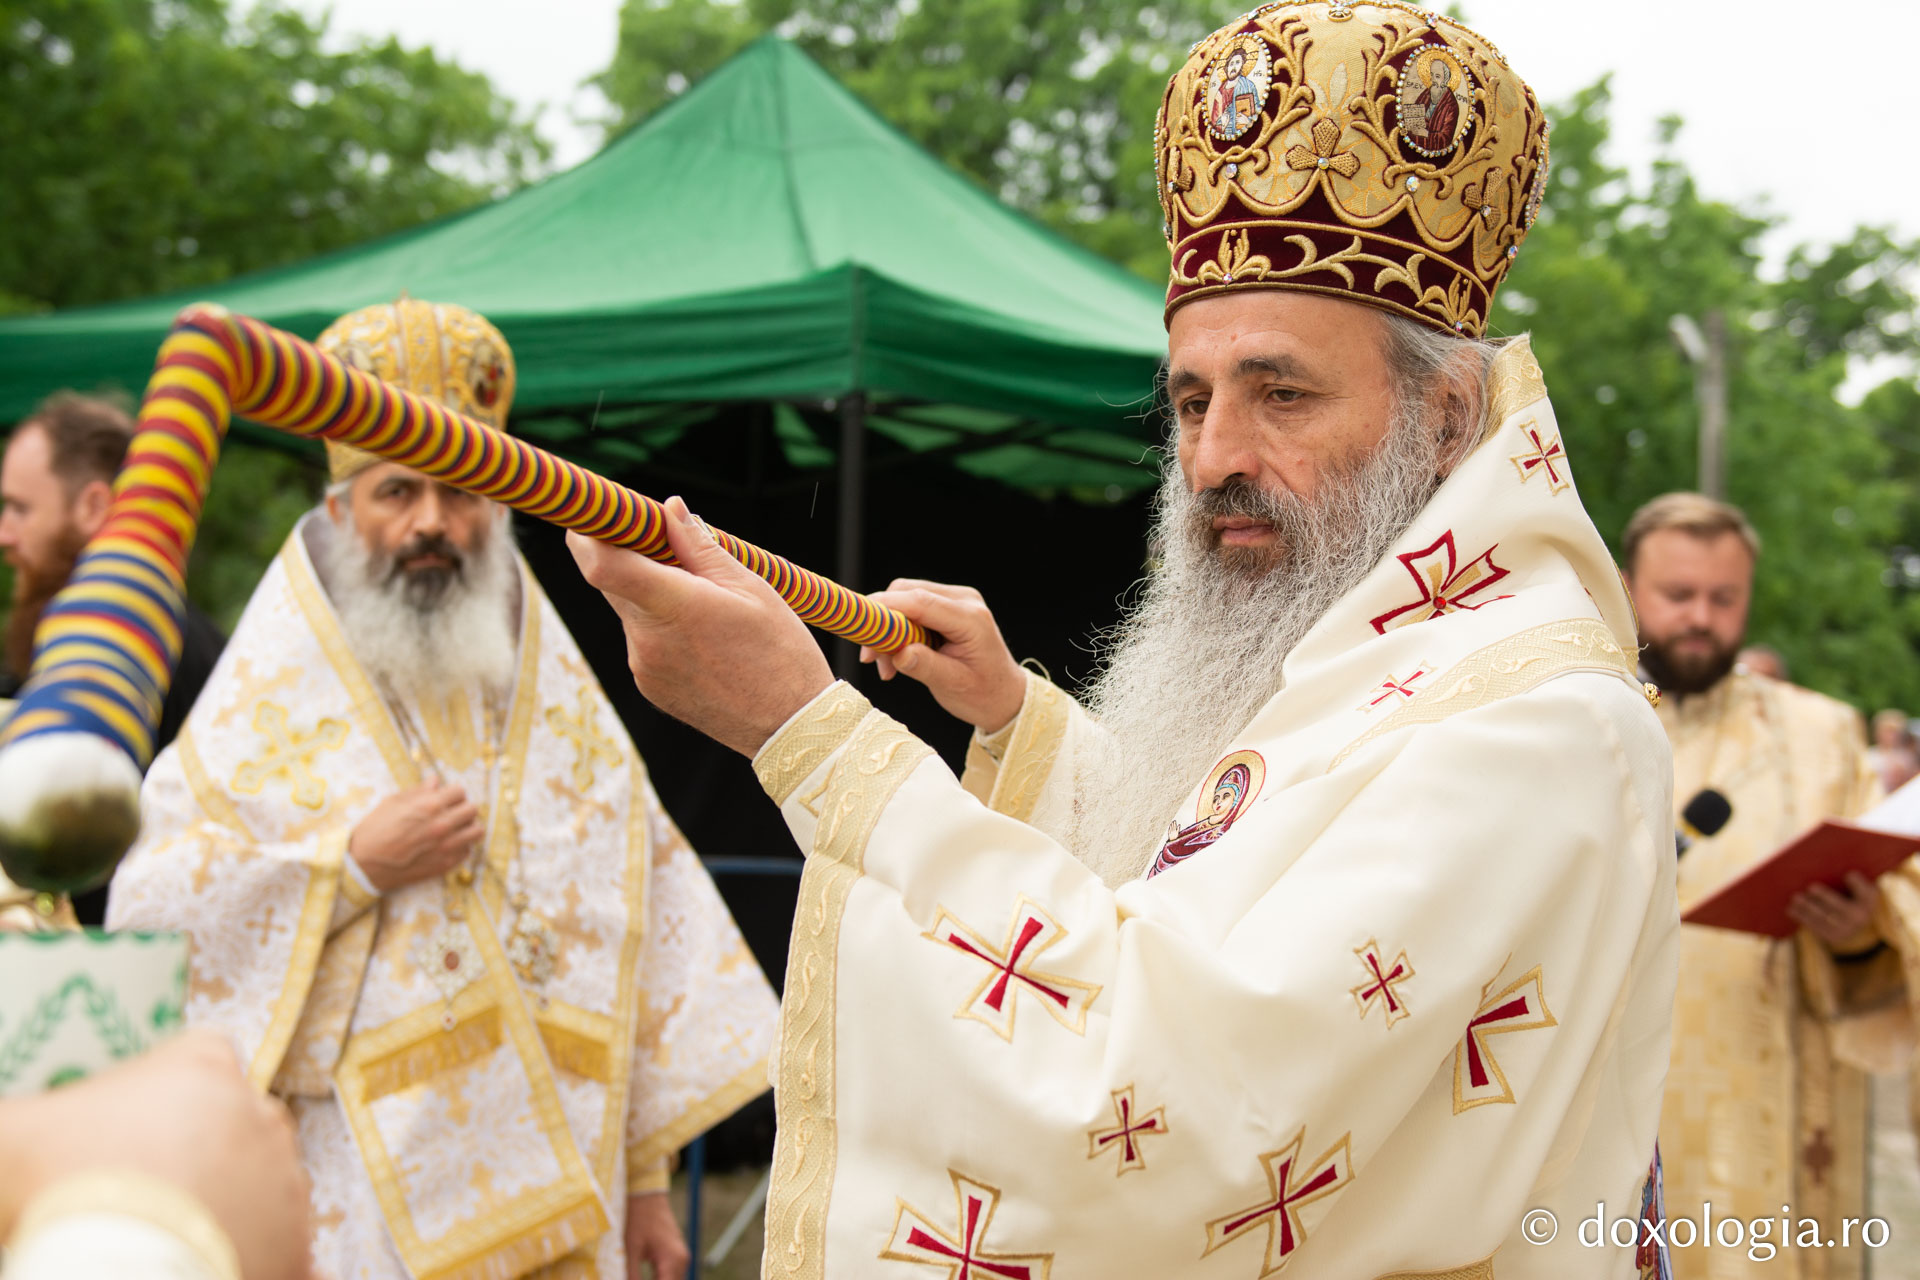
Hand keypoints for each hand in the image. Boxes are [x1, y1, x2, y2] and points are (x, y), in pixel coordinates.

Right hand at [0, 1030, 311, 1279]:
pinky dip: (259, 1254)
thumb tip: (11, 1120)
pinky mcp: (296, 1242)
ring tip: (167, 1232)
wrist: (116, 1271)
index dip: (163, 1091)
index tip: (130, 1126)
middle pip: (232, 1122)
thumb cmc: (62, 1190)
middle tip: (144, 1190)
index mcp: (203, 1065)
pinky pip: (284, 1244)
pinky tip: (219, 1264)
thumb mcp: (15, 1135)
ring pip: (259, 1182)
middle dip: (197, 1150)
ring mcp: (285, 1179)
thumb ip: (19, 1116)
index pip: (197, 1058)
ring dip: (227, 1202)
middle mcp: (259, 1113)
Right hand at [349, 781, 482, 892]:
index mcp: (430, 805)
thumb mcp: (392, 802)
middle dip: (462, 808)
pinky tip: (448, 845)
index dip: (452, 793)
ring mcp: (446, 846)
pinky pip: (467, 851)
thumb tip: (435, 781)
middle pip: (472, 809)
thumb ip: (418, 791)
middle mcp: (443, 825)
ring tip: (455, 828)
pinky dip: (461, 846)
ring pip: (476, 831)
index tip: (445, 798)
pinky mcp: (445, 864)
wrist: (364, 864)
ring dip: (467, 827)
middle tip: (451, 812)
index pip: (460, 791)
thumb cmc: (375, 830)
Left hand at [568, 497, 833, 756]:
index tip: (601, 513)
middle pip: (612, 581)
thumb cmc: (781, 653)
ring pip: (631, 611)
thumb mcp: (751, 588)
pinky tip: (704, 639)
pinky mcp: (648, 687)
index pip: (602, 564)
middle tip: (669, 545)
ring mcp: (643, 667)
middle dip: (630, 556)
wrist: (789, 726)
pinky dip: (661, 628)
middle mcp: (647, 639)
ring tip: (706, 606)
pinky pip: (643, 641)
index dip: (590, 532)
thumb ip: (700, 547)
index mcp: (674, 606)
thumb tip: (670, 510)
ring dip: (652, 595)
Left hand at [624, 1191, 689, 1279]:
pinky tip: (643, 1278)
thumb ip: (632, 1276)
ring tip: (636, 1276)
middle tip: (633, 1278)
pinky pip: (671, 1276)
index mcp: (672, 1260)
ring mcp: (680, 1257)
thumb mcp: (630, 1250)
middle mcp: (681, 1260)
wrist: (646, 1194)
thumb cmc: (637, 1218)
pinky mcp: (676, 1255)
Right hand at [859, 580, 1025, 734]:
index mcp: (971, 619)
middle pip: (907, 593)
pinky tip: (896, 657)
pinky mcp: (947, 606)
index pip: (920, 602)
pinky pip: (912, 607)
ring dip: (887, 629)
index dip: (884, 609)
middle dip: (881, 622)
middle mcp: (964, 601)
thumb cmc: (983, 694)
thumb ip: (926, 667)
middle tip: (872, 659)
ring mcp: (956, 600)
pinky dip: (897, 629)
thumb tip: (898, 654)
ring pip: (905, 598)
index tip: (857, 625)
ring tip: (886, 666)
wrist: (1004, 696)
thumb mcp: (954, 686)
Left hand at [1789, 872, 1881, 951]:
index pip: (1865, 892)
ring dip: (1808, 908)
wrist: (1857, 926)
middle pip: (1840, 907)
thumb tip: (1841, 870)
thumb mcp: (1861, 888)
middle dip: (1825, 897)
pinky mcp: (1831, 937)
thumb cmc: (1853, 897)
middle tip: (1811, 887)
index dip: (1858, 884)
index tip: (1849, 874)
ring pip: (1824, 918)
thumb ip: (1854, 880)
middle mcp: (1859, 918)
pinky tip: (1791, 909)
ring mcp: (1845, 930)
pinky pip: (1815, 927)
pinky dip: (1802, 918)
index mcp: (1867, 902)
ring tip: (1796, 898)